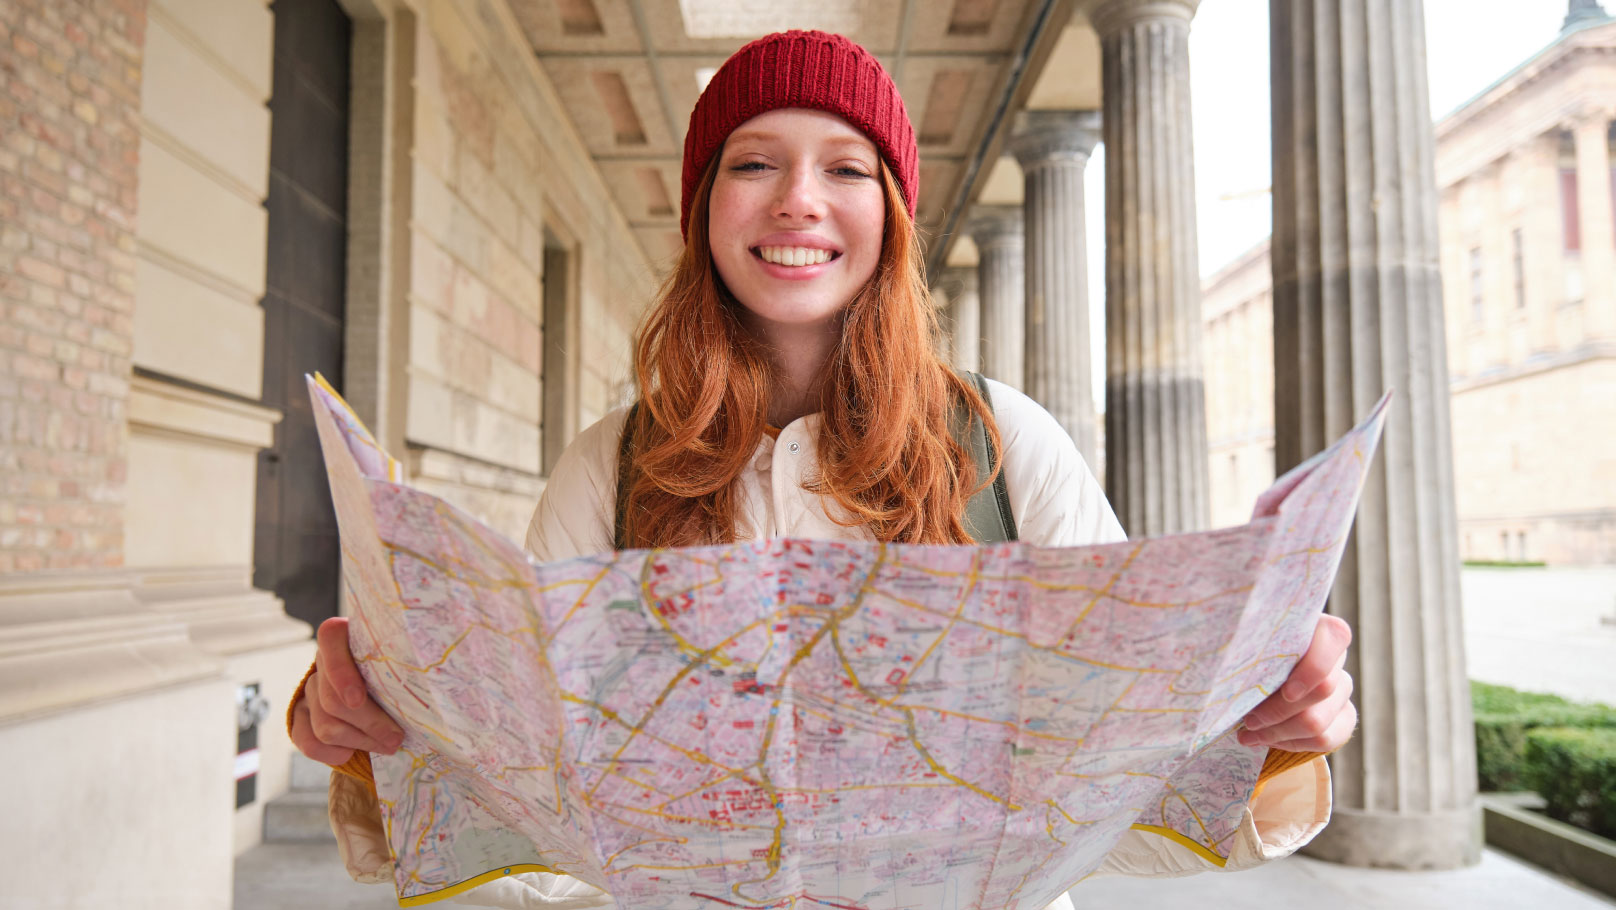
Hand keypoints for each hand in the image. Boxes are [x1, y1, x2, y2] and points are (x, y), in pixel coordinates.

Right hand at [289, 617, 404, 764]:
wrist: (383, 689)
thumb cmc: (400, 668)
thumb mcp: (403, 657)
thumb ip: (408, 660)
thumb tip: (432, 681)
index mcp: (343, 636)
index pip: (330, 639)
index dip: (340, 672)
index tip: (358, 699)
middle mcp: (321, 662)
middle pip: (333, 700)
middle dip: (369, 723)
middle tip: (397, 737)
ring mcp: (308, 691)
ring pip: (325, 726)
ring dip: (361, 741)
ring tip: (388, 744)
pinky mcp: (300, 717)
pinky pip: (309, 743)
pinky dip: (334, 754)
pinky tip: (354, 752)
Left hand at [1238, 613, 1355, 751]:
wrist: (1246, 677)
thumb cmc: (1239, 652)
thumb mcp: (1239, 641)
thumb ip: (1238, 636)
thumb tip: (1225, 639)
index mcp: (1314, 627)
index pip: (1334, 638)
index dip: (1314, 669)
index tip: (1287, 693)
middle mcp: (1334, 658)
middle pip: (1324, 690)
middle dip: (1279, 711)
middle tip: (1246, 720)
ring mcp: (1341, 689)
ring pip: (1320, 722)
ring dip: (1279, 733)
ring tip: (1247, 733)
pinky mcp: (1342, 717)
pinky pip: (1328, 740)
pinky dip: (1293, 745)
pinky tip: (1268, 739)